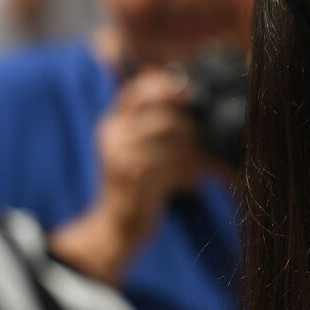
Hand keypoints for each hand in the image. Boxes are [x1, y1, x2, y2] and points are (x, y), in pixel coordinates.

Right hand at [51, 67, 205, 282]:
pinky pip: (170, 160)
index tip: (188, 92)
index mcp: (114, 123)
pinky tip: (192, 179)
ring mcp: (120, 156)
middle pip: (158, 112)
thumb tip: (181, 86)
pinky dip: (187, 167)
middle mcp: (113, 135)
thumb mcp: (144, 146)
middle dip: (185, 123)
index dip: (164, 85)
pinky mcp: (133, 178)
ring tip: (195, 159)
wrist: (121, 224)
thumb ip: (159, 118)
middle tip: (196, 136)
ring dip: (189, 146)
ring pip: (167, 133)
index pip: (136, 90)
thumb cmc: (142, 181)